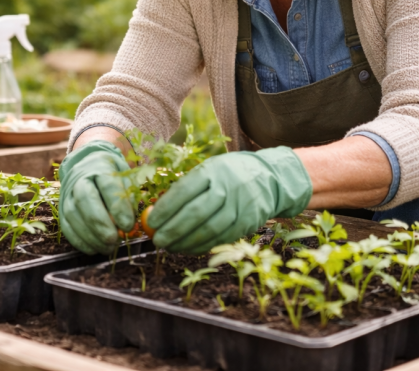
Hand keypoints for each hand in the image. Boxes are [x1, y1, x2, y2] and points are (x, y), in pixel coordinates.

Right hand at [58, 140, 134, 254]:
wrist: (89, 167)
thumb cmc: (113, 177)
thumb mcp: (126, 179)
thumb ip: (129, 199)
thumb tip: (129, 226)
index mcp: (100, 167)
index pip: (108, 186)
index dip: (118, 208)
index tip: (128, 226)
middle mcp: (79, 178)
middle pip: (85, 199)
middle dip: (100, 223)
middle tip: (114, 239)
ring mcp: (67, 194)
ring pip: (73, 215)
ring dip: (91, 236)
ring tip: (108, 247)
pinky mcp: (61, 209)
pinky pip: (66, 227)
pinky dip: (80, 241)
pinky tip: (94, 249)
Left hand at [146, 147, 311, 253]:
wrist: (268, 178)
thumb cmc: (227, 175)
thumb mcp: (209, 171)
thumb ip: (185, 189)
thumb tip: (155, 211)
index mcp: (212, 171)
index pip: (184, 191)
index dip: (165, 208)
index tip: (150, 221)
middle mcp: (227, 187)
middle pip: (196, 212)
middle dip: (173, 229)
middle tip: (157, 239)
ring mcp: (240, 206)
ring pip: (209, 229)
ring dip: (186, 242)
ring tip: (170, 247)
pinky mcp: (248, 222)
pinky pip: (221, 238)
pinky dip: (202, 246)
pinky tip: (188, 248)